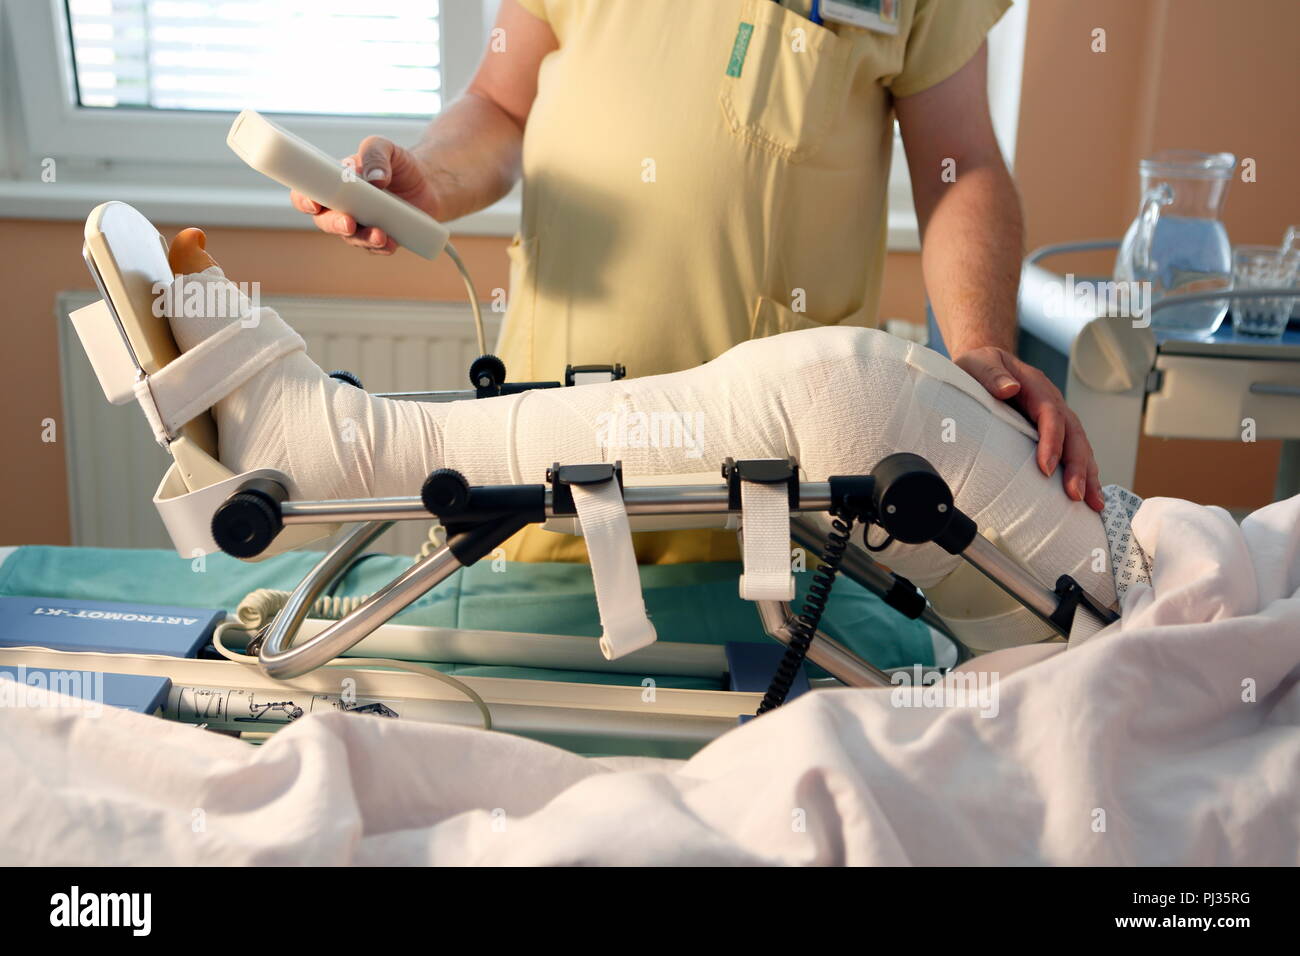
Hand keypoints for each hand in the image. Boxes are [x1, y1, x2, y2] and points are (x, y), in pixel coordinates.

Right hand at [289, 136, 442, 254]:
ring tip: (378, 235)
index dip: (304, 200)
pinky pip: (376, 248)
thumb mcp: (385, 148)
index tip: (313, 204)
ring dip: (363, 239)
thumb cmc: (398, 163)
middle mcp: (343, 207)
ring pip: (352, 238)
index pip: (309, 194)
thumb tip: (375, 179)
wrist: (428, 182)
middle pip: (326, 221)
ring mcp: (361, 225)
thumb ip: (375, 155)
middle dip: (334, 224)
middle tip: (348, 222)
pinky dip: (382, 247)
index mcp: (335, 183)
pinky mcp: (381, 238)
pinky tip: (390, 242)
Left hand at [954, 346, 1103, 510]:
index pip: (1051, 414)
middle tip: (1076, 495)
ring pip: (1080, 446)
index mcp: (1037, 387)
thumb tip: (1009, 388)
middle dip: (1077, 466)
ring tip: (1093, 503)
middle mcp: (1053, 403)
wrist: (984, 367)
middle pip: (1074, 434)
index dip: (1052, 441)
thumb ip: (991, 374)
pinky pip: (1073, 453)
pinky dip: (1083, 474)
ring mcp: (1056, 419)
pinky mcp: (1053, 434)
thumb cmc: (979, 367)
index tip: (1046, 467)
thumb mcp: (979, 363)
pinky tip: (1088, 498)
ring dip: (1088, 475)